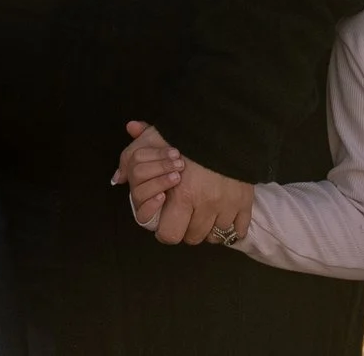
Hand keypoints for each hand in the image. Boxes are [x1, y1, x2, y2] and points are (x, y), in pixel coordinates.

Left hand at [114, 120, 252, 245]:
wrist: (227, 126)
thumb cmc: (189, 135)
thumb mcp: (154, 142)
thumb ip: (132, 161)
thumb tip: (117, 177)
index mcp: (182, 195)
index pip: (169, 235)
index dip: (166, 231)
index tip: (168, 223)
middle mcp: (205, 205)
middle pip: (193, 238)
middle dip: (187, 230)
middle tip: (186, 216)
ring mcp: (228, 206)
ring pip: (215, 235)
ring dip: (209, 228)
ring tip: (205, 215)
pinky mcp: (245, 203)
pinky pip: (239, 229)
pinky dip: (232, 226)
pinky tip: (225, 215)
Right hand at [114, 124, 185, 228]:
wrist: (196, 191)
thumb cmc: (177, 167)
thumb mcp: (165, 148)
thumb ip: (148, 134)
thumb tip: (131, 125)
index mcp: (138, 166)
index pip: (133, 157)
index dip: (155, 154)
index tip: (176, 152)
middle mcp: (136, 183)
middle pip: (136, 173)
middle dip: (159, 167)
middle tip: (180, 164)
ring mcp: (139, 200)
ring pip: (138, 191)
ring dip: (159, 182)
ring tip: (177, 178)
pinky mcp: (147, 218)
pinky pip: (142, 214)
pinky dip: (152, 203)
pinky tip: (163, 196)